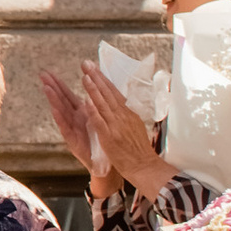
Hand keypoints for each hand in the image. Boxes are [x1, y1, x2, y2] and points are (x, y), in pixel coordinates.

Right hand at [39, 72, 96, 173]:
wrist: (108, 164)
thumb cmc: (105, 142)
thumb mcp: (100, 120)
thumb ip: (95, 106)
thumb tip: (91, 90)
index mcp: (82, 113)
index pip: (68, 95)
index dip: (59, 83)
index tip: (49, 72)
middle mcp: (75, 120)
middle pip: (61, 100)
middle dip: (52, 87)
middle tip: (42, 74)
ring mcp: (73, 130)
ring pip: (62, 112)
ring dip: (54, 100)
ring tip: (46, 88)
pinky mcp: (74, 142)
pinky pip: (66, 128)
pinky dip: (61, 119)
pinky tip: (55, 110)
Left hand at [79, 63, 165, 201]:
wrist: (145, 167)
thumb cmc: (139, 149)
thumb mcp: (135, 126)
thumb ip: (126, 115)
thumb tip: (121, 103)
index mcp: (128, 113)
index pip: (114, 92)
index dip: (103, 79)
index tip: (94, 67)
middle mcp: (123, 116)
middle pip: (108, 93)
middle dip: (96, 77)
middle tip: (86, 63)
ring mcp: (116, 126)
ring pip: (103, 104)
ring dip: (93, 89)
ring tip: (85, 76)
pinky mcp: (110, 137)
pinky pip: (100, 121)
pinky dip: (94, 110)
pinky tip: (86, 101)